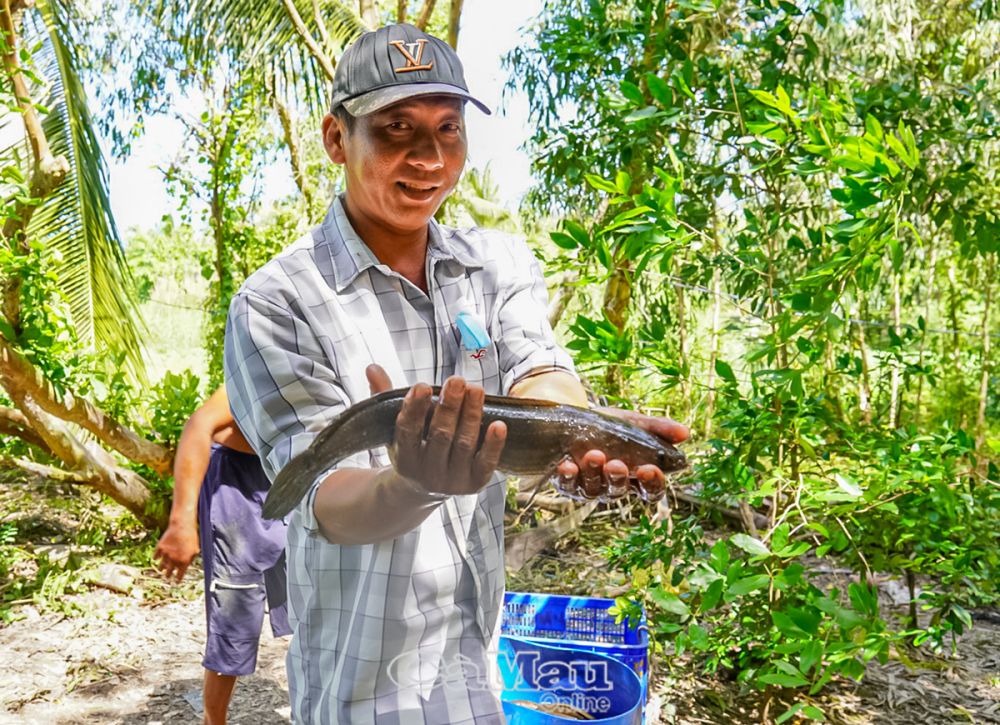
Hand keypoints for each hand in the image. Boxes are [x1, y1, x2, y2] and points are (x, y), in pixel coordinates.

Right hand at [153, 523, 199, 582]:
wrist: (182, 526)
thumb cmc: (192, 537)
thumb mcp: (195, 550)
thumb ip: (191, 559)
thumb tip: (187, 565)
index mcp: (184, 562)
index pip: (179, 575)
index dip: (177, 579)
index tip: (176, 582)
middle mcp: (174, 560)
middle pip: (169, 572)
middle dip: (168, 575)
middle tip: (167, 577)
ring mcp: (166, 554)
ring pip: (161, 566)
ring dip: (161, 568)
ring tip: (161, 570)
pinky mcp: (160, 548)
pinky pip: (156, 556)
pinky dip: (156, 558)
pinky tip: (156, 559)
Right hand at [366, 365, 506, 496]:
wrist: (424, 489)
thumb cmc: (412, 447)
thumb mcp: (394, 427)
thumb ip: (385, 396)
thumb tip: (372, 368)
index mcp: (404, 459)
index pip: (407, 432)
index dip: (414, 410)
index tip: (421, 387)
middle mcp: (427, 473)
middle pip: (440, 436)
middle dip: (449, 407)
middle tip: (457, 380)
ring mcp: (452, 480)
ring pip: (463, 445)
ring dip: (471, 416)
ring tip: (475, 390)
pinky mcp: (474, 483)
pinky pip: (485, 464)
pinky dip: (493, 445)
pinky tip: (499, 425)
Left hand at [553, 407, 688, 501]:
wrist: (579, 415)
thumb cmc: (613, 425)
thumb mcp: (637, 423)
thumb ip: (660, 428)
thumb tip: (685, 433)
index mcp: (636, 476)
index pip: (650, 490)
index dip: (652, 484)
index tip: (650, 469)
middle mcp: (613, 486)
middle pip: (619, 492)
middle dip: (618, 479)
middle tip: (617, 464)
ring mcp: (589, 486)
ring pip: (593, 491)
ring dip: (593, 473)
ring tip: (593, 454)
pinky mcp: (567, 483)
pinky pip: (568, 486)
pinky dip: (568, 477)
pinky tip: (568, 465)